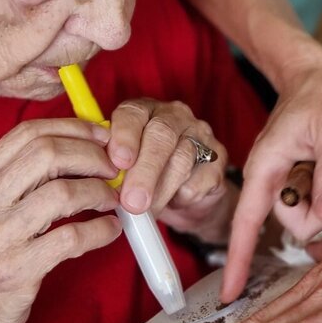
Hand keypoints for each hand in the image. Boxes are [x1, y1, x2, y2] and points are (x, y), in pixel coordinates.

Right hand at [0, 119, 123, 322]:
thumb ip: (13, 179)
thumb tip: (69, 150)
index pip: (27, 133)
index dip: (72, 128)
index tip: (100, 135)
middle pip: (48, 154)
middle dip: (91, 156)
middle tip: (114, 168)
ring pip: (63, 193)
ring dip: (100, 193)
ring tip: (113, 200)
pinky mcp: (16, 270)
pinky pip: (71, 238)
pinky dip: (100, 230)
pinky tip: (110, 230)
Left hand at [104, 97, 233, 242]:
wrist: (184, 194)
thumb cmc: (146, 176)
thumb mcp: (124, 168)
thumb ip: (115, 168)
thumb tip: (103, 185)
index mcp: (144, 111)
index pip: (133, 113)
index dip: (124, 136)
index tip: (118, 162)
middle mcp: (174, 115)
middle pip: (161, 135)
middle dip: (144, 171)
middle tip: (132, 201)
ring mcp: (200, 134)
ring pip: (182, 159)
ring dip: (162, 191)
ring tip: (147, 212)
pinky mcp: (218, 158)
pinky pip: (201, 178)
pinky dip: (184, 196)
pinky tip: (174, 202)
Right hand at [224, 53, 321, 302]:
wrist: (313, 74)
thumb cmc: (321, 97)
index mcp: (266, 168)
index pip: (247, 224)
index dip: (239, 262)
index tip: (227, 298)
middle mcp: (267, 178)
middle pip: (293, 222)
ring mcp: (279, 178)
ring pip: (307, 212)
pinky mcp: (292, 177)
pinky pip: (313, 199)